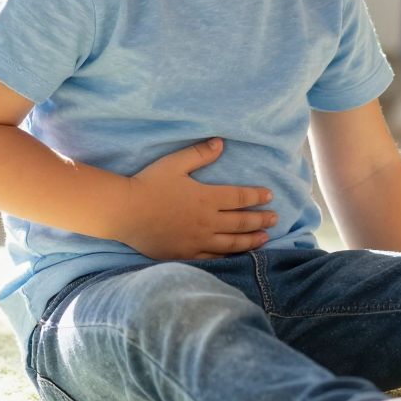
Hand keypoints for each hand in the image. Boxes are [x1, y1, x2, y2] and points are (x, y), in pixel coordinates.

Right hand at [114, 138, 277, 261]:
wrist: (125, 212)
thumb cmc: (148, 184)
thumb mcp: (174, 163)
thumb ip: (199, 154)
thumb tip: (221, 143)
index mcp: (206, 197)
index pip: (240, 197)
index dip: (257, 196)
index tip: (269, 196)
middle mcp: (207, 221)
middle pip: (241, 222)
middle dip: (261, 219)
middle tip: (275, 219)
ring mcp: (198, 240)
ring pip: (232, 243)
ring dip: (251, 240)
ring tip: (264, 238)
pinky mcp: (186, 253)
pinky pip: (214, 257)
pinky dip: (229, 256)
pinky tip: (237, 255)